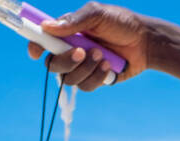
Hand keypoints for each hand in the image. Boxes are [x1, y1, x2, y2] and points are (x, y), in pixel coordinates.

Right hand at [26, 2, 149, 90]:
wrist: (145, 42)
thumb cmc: (121, 23)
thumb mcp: (97, 14)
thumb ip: (74, 21)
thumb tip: (47, 26)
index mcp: (67, 33)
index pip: (43, 41)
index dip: (35, 47)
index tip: (36, 52)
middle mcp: (71, 51)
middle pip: (53, 65)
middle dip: (66, 61)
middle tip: (83, 51)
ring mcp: (83, 67)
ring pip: (69, 79)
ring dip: (85, 68)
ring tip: (102, 55)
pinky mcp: (95, 80)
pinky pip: (86, 86)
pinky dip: (96, 77)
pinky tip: (108, 66)